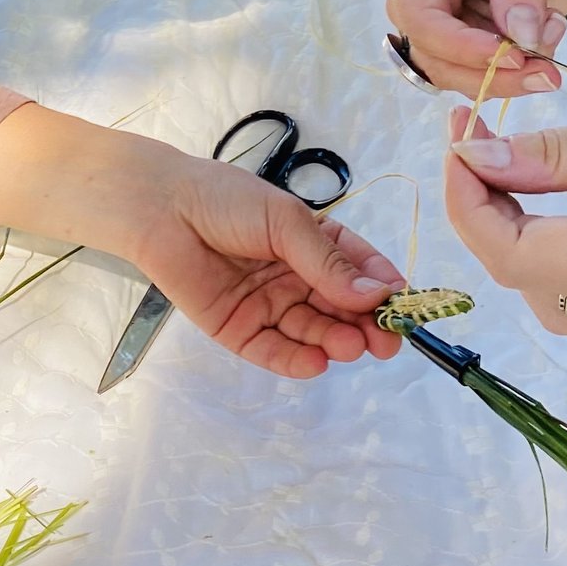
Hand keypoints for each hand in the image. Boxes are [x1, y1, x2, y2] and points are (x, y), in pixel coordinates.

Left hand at [126, 149, 406, 378]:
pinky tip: (316, 362)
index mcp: (315, 243)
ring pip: (312, 332)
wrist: (162, 210)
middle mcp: (298, 278)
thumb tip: (376, 294)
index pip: (360, 269)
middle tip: (384, 342)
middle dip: (365, 325)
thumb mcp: (285, 222)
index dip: (382, 288)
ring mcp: (271, 306)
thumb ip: (327, 262)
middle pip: (341, 308)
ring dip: (335, 342)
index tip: (404, 306)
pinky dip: (296, 361)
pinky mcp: (241, 331)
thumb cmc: (227, 202)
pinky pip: (274, 351)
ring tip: (350, 346)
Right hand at [379, 0, 566, 96]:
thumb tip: (521, 37)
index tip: (511, 55)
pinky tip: (554, 26)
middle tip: (545, 71)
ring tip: (555, 32)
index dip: (461, 46)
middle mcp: (421, 1)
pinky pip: (494, 74)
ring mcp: (451, 25)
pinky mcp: (480, 42)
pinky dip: (527, 65)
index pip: (420, 20)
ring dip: (513, 74)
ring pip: (464, 77)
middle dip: (491, 72)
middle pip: (438, 60)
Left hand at [442, 93, 566, 335]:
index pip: (508, 254)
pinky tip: (553, 202)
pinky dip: (546, 255)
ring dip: (509, 236)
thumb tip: (477, 158)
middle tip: (478, 139)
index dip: (465, 199)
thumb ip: (557, 154)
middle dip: (480, 209)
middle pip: (516, 276)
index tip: (459, 135)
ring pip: (539, 295)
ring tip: (512, 167)